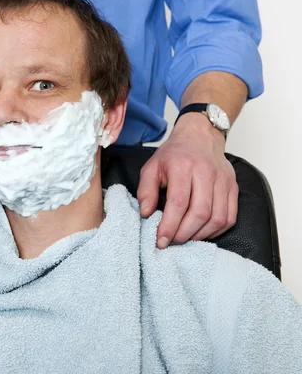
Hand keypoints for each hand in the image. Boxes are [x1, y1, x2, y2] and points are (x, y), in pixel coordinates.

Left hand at [137, 113, 237, 247]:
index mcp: (183, 166)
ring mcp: (223, 181)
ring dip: (200, 235)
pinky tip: (201, 232)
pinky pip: (230, 216)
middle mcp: (206, 173)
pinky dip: (216, 230)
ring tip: (184, 238)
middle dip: (184, 233)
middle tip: (171, 242)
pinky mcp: (233, 187)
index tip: (160, 240)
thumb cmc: (174, 154)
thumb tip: (146, 214)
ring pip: (217, 217)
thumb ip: (145, 190)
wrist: (200, 136)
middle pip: (200, 213)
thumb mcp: (151, 167)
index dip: (169, 225)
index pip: (178, 202)